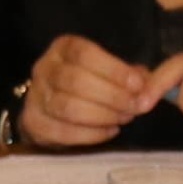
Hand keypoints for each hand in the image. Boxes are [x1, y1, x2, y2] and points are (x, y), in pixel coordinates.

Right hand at [12, 35, 164, 148]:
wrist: (52, 106)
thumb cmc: (89, 83)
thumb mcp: (108, 70)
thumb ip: (130, 75)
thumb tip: (149, 88)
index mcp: (63, 48)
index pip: (84, 53)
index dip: (113, 70)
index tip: (138, 85)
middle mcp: (44, 68)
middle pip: (75, 81)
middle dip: (111, 96)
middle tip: (134, 107)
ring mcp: (34, 96)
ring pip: (67, 107)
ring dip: (102, 116)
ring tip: (123, 118)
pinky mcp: (33, 122)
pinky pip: (61, 132)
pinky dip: (90, 135)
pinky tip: (109, 132)